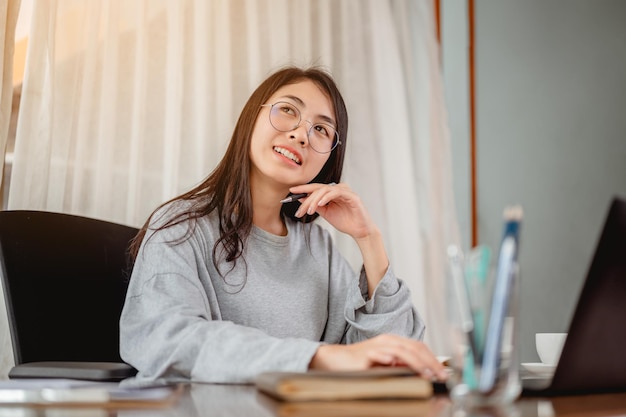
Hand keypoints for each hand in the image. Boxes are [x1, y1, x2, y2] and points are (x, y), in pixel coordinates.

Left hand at [290, 183, 373, 239]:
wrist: (359, 231)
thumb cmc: (345, 221)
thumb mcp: (325, 213)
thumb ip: (314, 205)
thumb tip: (300, 198)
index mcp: (332, 192)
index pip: (315, 188)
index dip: (303, 189)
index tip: (291, 192)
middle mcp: (338, 188)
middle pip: (318, 188)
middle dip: (306, 197)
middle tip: (299, 209)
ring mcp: (345, 191)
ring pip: (325, 190)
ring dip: (314, 200)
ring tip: (309, 210)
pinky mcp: (352, 196)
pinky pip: (336, 192)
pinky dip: (326, 197)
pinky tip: (320, 204)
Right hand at [309, 334, 447, 380]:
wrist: (334, 360)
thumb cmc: (359, 363)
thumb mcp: (384, 363)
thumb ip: (400, 365)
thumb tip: (421, 372)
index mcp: (393, 342)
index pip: (418, 347)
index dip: (432, 358)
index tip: (442, 372)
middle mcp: (386, 342)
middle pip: (413, 348)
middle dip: (430, 362)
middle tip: (440, 375)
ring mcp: (376, 347)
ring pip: (401, 351)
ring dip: (416, 362)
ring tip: (427, 373)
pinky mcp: (365, 356)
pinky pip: (379, 355)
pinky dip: (390, 359)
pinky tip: (398, 365)